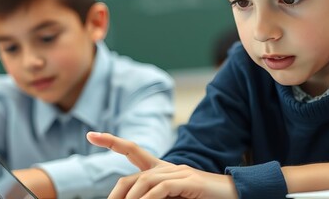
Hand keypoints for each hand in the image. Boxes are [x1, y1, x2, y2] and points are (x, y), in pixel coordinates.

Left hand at [86, 132, 238, 198]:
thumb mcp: (175, 197)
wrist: (237, 195)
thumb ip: (157, 195)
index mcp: (163, 170)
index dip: (112, 141)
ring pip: (145, 182)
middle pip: (134, 176)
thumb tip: (135, 198)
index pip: (133, 151)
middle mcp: (169, 167)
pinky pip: (162, 188)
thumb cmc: (204, 198)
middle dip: (117, 193)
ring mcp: (180, 172)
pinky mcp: (190, 181)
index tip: (91, 135)